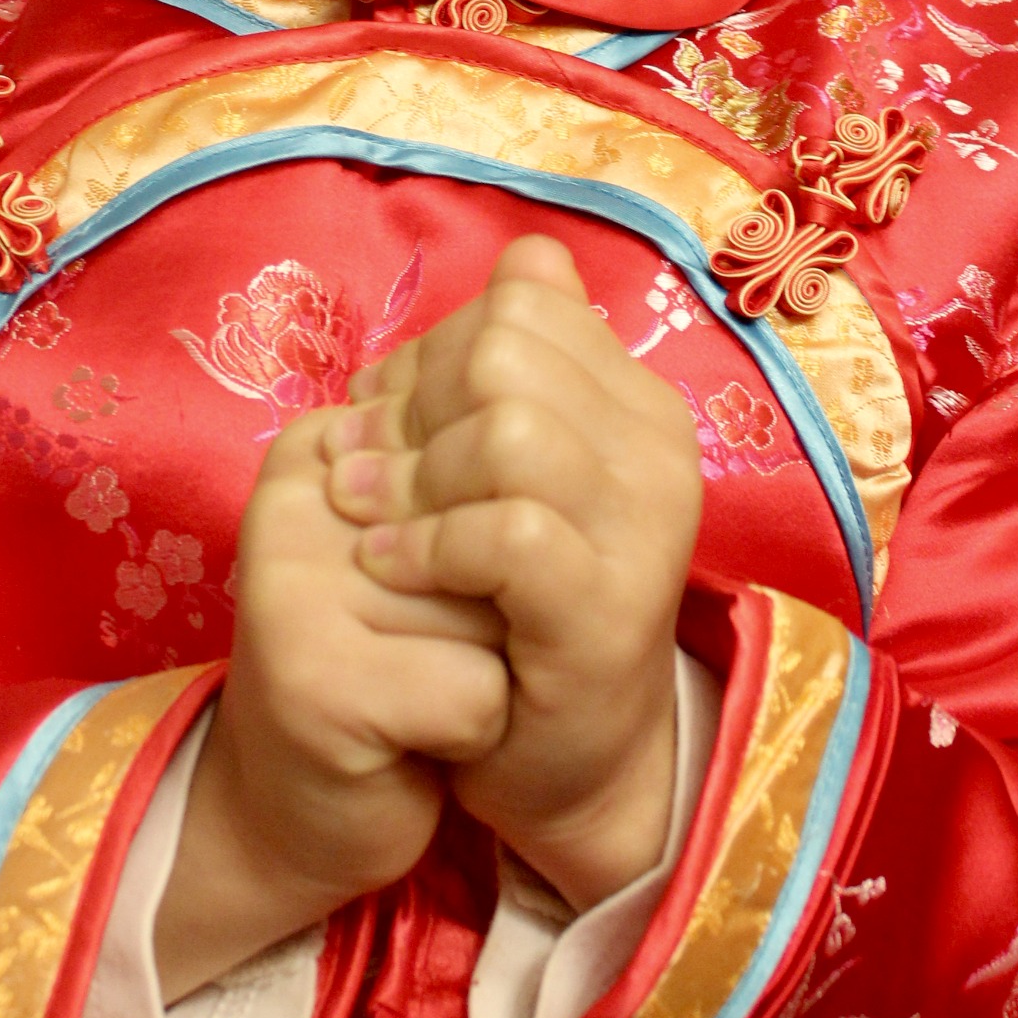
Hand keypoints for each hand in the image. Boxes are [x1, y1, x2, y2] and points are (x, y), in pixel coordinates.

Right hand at [154, 406, 507, 1000]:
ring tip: (425, 687)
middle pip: (498, 519)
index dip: (498, 533)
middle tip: (431, 647)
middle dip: (501, 601)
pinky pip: (480, 693)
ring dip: (494, 665)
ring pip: (499, 606)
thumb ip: (470, 487)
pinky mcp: (317, 681)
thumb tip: (540, 473)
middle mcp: (296, 496)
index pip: (489, 447)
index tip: (435, 585)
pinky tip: (419, 740)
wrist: (289, 815)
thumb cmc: (386, 666)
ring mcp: (295, 585)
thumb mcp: (426, 551)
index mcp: (322, 443)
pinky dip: (479, 732)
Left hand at [323, 237, 701, 912]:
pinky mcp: (609, 608)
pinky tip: (390, 564)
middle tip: (358, 468)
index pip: (520, 305)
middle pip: (507, 353)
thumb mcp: (516, 468)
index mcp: (636, 402)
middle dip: (410, 405)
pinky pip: (511, 531)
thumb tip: (525, 257)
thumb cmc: (520, 602)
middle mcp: (659, 450)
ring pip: (512, 430)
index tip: (383, 413)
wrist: (566, 760)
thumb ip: (514, 368)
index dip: (428, 350)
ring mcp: (644, 530)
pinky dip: (431, 543)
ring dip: (412, 475)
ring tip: (364, 516)